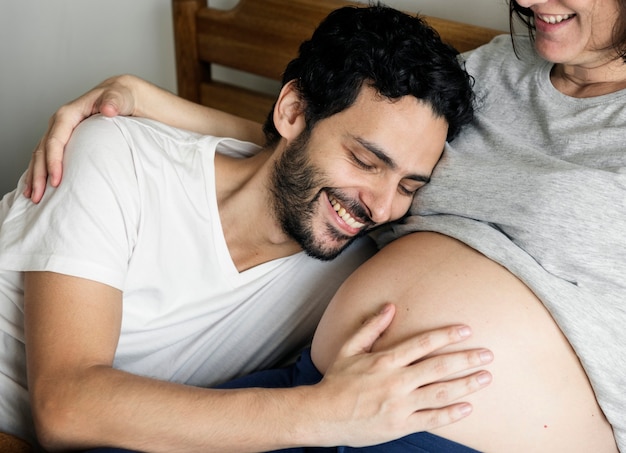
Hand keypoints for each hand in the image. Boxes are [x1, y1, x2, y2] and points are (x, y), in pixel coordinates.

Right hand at [24, 76, 136, 202]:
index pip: (56, 139)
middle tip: (39, 196)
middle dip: (39, 174)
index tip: (56, 180)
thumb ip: (114, 102)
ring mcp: (60, 131)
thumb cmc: (121, 96)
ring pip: (41, 155)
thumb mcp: (120, 97)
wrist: (122, 95)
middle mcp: (60, 122)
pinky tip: (38, 186)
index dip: (54, 161)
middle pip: (43, 150)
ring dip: (35, 176)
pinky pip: (47, 156)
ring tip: (34, 197)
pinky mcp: (65, 139)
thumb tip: (108, 109)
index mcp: (70, 113)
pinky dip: (41, 171)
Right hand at [310, 303, 492, 446]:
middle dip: (466, 359)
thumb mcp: (348, 348)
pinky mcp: (401, 425)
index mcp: (385, 361)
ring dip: (466, 384)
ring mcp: (400, 405)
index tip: (465, 329)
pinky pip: (432, 418)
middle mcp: (396, 381)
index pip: (422, 343)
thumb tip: (390, 307)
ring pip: (441, 393)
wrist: (323, 415)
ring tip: (486, 377)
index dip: (446, 335)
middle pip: (439, 367)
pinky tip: (468, 407)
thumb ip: (371, 328)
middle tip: (488, 354)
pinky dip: (452, 413)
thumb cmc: (336, 380)